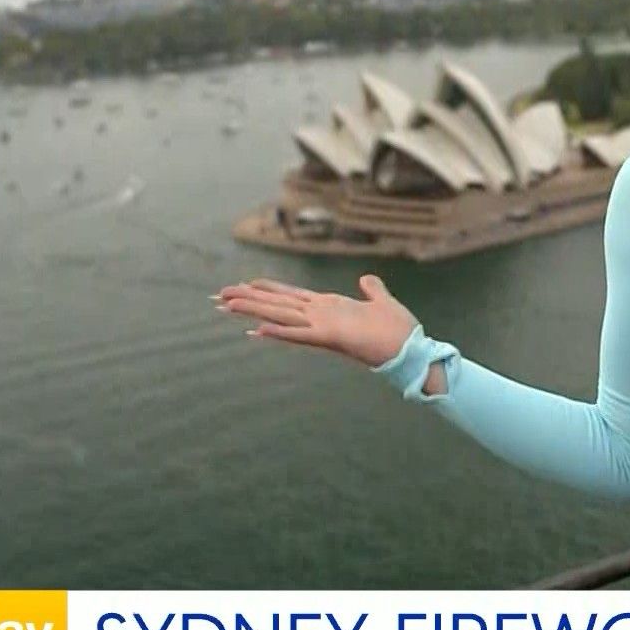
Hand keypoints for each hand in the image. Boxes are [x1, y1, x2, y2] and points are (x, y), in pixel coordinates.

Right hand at [213, 274, 419, 367]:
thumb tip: (365, 278)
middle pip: (277, 304)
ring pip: (280, 316)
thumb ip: (373, 288)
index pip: (291, 296)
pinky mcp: (331, 338)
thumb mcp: (383, 301)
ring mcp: (323, 327)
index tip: (243, 285)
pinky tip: (257, 331)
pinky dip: (280, 333)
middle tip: (217, 296)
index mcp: (329, 307)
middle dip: (247, 300)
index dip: (267, 289)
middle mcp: (320, 317)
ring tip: (225, 306)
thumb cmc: (398, 330)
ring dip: (253, 310)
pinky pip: (300, 335)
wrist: (412, 351)